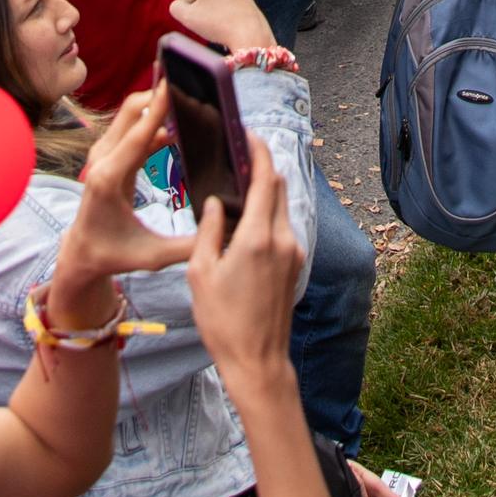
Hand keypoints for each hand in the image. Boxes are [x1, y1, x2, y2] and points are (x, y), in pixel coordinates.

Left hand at [53, 81, 193, 294]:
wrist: (82, 252)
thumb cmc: (115, 254)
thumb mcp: (153, 256)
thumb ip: (188, 246)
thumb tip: (225, 234)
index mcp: (109, 179)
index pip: (137, 136)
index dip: (157, 109)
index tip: (172, 84)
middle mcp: (101, 160)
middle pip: (131, 112)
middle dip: (158, 97)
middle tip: (189, 89)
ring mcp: (101, 155)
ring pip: (131, 115)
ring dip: (157, 108)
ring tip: (187, 105)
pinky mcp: (108, 155)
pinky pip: (133, 129)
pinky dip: (153, 124)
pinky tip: (176, 131)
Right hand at [183, 153, 311, 378]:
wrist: (257, 361)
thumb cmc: (223, 322)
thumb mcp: (201, 273)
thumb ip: (208, 231)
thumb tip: (215, 202)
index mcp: (258, 238)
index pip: (266, 179)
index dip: (258, 151)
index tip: (247, 135)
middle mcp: (283, 240)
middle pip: (279, 187)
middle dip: (262, 167)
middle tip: (238, 157)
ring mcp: (293, 253)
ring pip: (282, 207)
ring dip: (266, 191)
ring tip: (237, 189)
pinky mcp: (294, 266)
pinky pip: (282, 227)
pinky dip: (268, 214)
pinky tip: (246, 222)